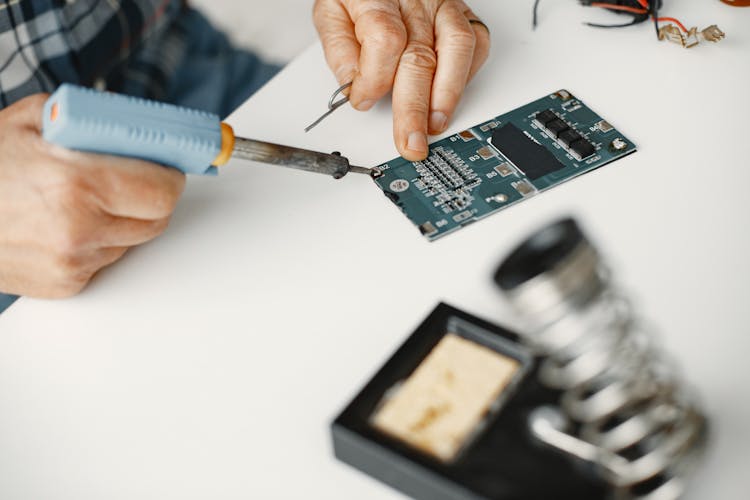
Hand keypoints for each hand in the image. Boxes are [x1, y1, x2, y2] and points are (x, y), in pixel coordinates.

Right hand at [0, 94, 185, 297]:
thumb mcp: (33, 119)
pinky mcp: (65, 285)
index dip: (167, 175)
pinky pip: (106, 260)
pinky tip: (62, 225)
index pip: (164, 191)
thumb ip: (95, 120)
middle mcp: (79, 229)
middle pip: (157, 220)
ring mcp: (72, 263)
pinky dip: (96, 243)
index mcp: (78, 183)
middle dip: (148, 197)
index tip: (164, 166)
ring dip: (121, 221)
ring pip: (132, 241)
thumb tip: (142, 127)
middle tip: (125, 180)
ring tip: (80, 201)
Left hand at [313, 0, 489, 160]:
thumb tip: (353, 89)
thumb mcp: (331, 10)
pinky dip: (467, 74)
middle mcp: (416, 1)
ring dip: (447, 95)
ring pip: (456, 50)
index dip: (374, 79)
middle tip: (410, 141)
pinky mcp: (461, 13)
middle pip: (419, 58)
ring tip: (436, 125)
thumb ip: (339, 49)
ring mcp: (443, 6)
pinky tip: (450, 97)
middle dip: (414, 109)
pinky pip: (476, 43)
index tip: (363, 100)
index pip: (384, 42)